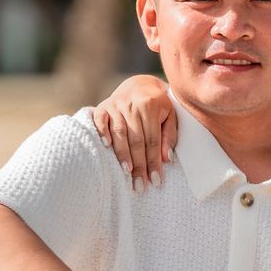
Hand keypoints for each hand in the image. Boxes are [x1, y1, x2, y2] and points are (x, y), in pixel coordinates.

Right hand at [93, 74, 176, 189]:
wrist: (140, 85)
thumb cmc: (158, 105)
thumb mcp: (170, 116)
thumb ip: (169, 136)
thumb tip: (166, 159)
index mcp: (151, 105)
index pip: (153, 140)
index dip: (154, 161)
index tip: (156, 181)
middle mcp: (132, 104)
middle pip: (136, 140)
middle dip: (139, 165)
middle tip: (140, 185)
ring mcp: (116, 104)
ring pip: (119, 133)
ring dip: (122, 154)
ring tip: (127, 173)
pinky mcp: (103, 106)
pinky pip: (100, 120)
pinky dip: (102, 132)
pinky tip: (106, 147)